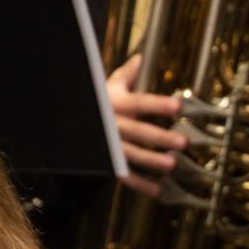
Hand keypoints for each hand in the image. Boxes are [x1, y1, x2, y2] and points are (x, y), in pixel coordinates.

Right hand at [107, 53, 188, 198]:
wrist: (66, 121)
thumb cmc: (94, 103)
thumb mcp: (106, 86)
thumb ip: (126, 75)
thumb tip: (140, 59)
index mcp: (114, 103)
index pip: (139, 102)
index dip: (159, 104)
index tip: (179, 106)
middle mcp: (111, 124)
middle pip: (138, 131)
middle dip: (161, 137)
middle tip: (182, 142)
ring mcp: (109, 145)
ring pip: (131, 154)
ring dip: (152, 160)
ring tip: (172, 164)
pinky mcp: (108, 163)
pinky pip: (125, 175)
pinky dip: (142, 185)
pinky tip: (159, 189)